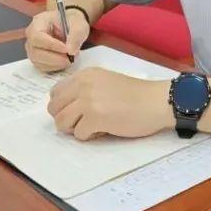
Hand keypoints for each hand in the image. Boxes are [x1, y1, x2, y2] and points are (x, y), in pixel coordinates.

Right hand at [24, 9, 89, 71]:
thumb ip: (76, 35)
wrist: (71, 25)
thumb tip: (71, 51)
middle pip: (35, 52)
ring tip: (70, 57)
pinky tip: (65, 60)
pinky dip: (55, 67)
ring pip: (38, 62)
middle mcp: (31, 35)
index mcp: (38, 22)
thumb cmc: (72, 21)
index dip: (51, 45)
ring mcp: (32, 48)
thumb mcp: (78, 24)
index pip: (37, 36)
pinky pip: (42, 67)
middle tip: (71, 57)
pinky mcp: (37, 58)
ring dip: (56, 64)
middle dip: (55, 58)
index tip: (67, 49)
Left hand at [47, 67, 172, 138]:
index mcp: (85, 75)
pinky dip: (90, 136)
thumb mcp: (105, 82)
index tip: (78, 111)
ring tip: (94, 125)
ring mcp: (88, 101)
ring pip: (61, 123)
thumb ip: (85, 89)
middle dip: (66, 119)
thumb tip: (65, 108)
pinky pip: (78, 134)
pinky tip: (105, 129)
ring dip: (75, 129)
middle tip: (84, 122)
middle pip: (54, 109)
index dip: (64, 106)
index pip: (55, 92)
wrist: (156, 101)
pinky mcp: (95, 118)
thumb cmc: (136, 94)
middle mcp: (83, 84)